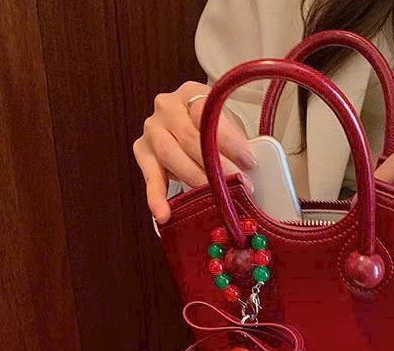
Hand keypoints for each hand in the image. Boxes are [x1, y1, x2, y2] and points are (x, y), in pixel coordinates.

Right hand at [133, 81, 256, 223]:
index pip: (206, 113)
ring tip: (214, 196)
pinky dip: (156, 197)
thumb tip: (250, 167)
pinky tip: (163, 213)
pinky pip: (150, 176)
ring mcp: (151, 130)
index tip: (248, 161)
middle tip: (237, 183)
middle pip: (189, 136)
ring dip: (194, 178)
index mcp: (191, 93)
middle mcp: (166, 107)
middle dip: (216, 164)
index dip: (228, 139)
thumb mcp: (228, 124)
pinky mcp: (143, 153)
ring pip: (170, 154)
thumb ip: (236, 140)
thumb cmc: (212, 126)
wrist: (189, 123)